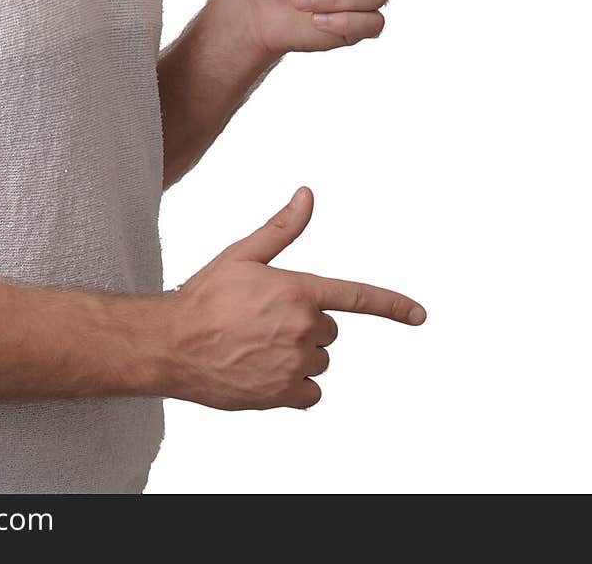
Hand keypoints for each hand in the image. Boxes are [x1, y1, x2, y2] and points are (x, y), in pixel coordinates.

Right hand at [164, 186, 424, 410]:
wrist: (171, 343)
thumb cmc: (204, 297)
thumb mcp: (242, 254)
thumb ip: (282, 228)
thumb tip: (307, 196)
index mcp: (298, 290)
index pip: (357, 297)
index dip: (393, 305)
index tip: (420, 314)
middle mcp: (302, 329)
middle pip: (329, 330)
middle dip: (306, 324)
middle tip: (266, 319)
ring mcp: (293, 365)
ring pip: (319, 360)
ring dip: (299, 354)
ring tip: (258, 344)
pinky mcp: (282, 395)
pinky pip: (310, 392)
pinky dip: (294, 385)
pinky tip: (264, 370)